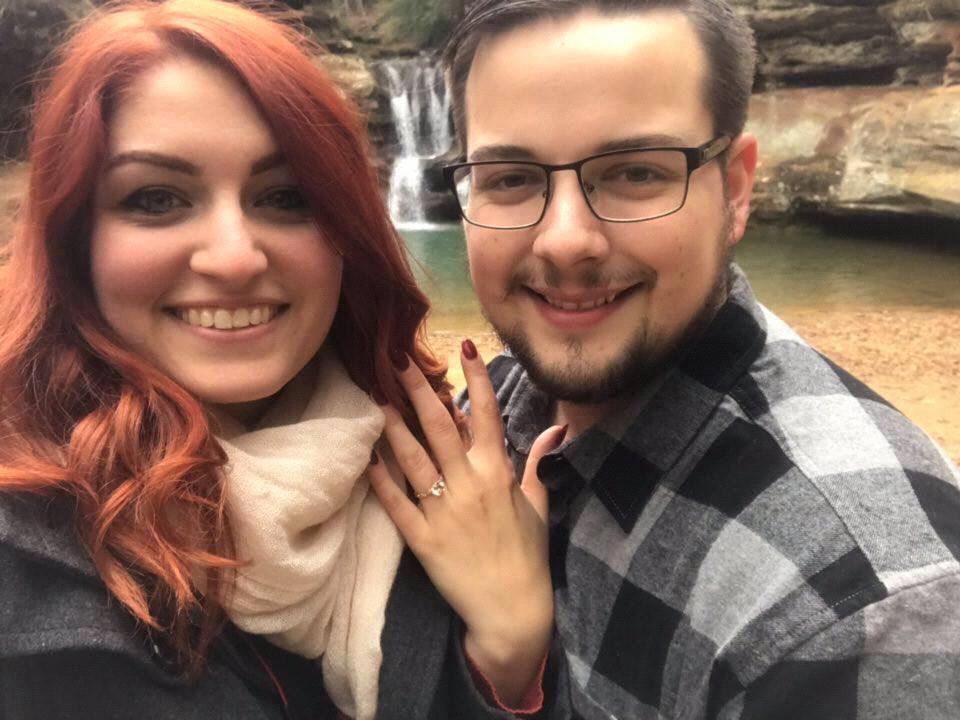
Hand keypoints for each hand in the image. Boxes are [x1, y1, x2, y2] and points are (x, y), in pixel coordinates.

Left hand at [368, 341, 565, 705]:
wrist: (512, 610)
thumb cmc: (527, 555)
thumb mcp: (538, 505)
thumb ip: (537, 464)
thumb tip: (556, 432)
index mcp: (499, 474)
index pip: (487, 415)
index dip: (476, 378)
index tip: (464, 346)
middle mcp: (469, 485)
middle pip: (440, 427)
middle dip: (419, 389)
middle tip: (397, 359)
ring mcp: (443, 512)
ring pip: (413, 459)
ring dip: (393, 426)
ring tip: (376, 396)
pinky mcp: (422, 539)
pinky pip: (397, 503)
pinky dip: (381, 480)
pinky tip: (367, 457)